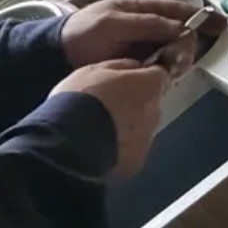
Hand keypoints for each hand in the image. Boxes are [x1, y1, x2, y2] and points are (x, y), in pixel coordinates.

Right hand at [50, 60, 169, 176]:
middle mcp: (156, 111)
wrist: (67, 143)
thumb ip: (123, 66)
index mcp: (150, 86)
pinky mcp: (136, 161)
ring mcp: (148, 138)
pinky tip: (99, 148)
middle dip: (135, 104)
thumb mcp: (96, 70)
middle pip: (151, 104)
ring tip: (99, 130)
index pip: (160, 76)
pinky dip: (120, 147)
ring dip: (128, 127)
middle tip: (107, 107)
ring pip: (142, 128)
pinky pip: (131, 150)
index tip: (131, 80)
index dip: (146, 78)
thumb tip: (137, 67)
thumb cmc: (81, 98)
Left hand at [61, 0, 223, 79]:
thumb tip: (179, 27)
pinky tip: (173, 72)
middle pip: (180, 30)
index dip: (199, 15)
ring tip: (181, 65)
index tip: (219, 23)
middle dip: (192, 40)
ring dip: (181, 56)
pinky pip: (162, 63)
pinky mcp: (140, 62)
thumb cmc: (82, 32)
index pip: (176, 9)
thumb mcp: (113, 22)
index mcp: (141, 8)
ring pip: (174, 48)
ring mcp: (144, 44)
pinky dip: (171, 68)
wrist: (57, 55)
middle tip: (199, 51)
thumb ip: (146, 23)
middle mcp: (147, 25)